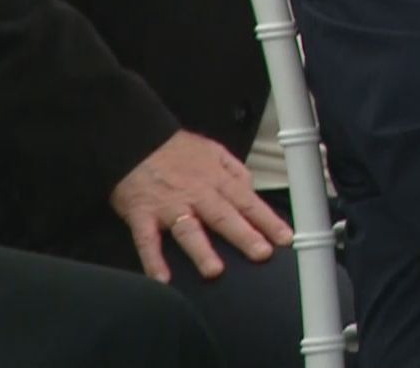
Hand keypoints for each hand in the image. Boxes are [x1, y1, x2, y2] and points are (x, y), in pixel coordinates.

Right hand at [108, 130, 292, 281]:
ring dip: (201, 250)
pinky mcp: (141, 215)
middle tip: (261, 254)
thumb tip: (252, 192)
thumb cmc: (176, 150)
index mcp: (217, 179)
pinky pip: (147, 240)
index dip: (268, 221)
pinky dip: (153, 260)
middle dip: (244, 236)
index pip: (248, 202)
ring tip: (214, 270)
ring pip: (187, 230)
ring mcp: (168, 206)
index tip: (285, 239)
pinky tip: (162, 279)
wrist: (134, 140)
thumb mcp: (215, 151)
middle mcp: (196, 193)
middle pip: (223, 216)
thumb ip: (236, 173)